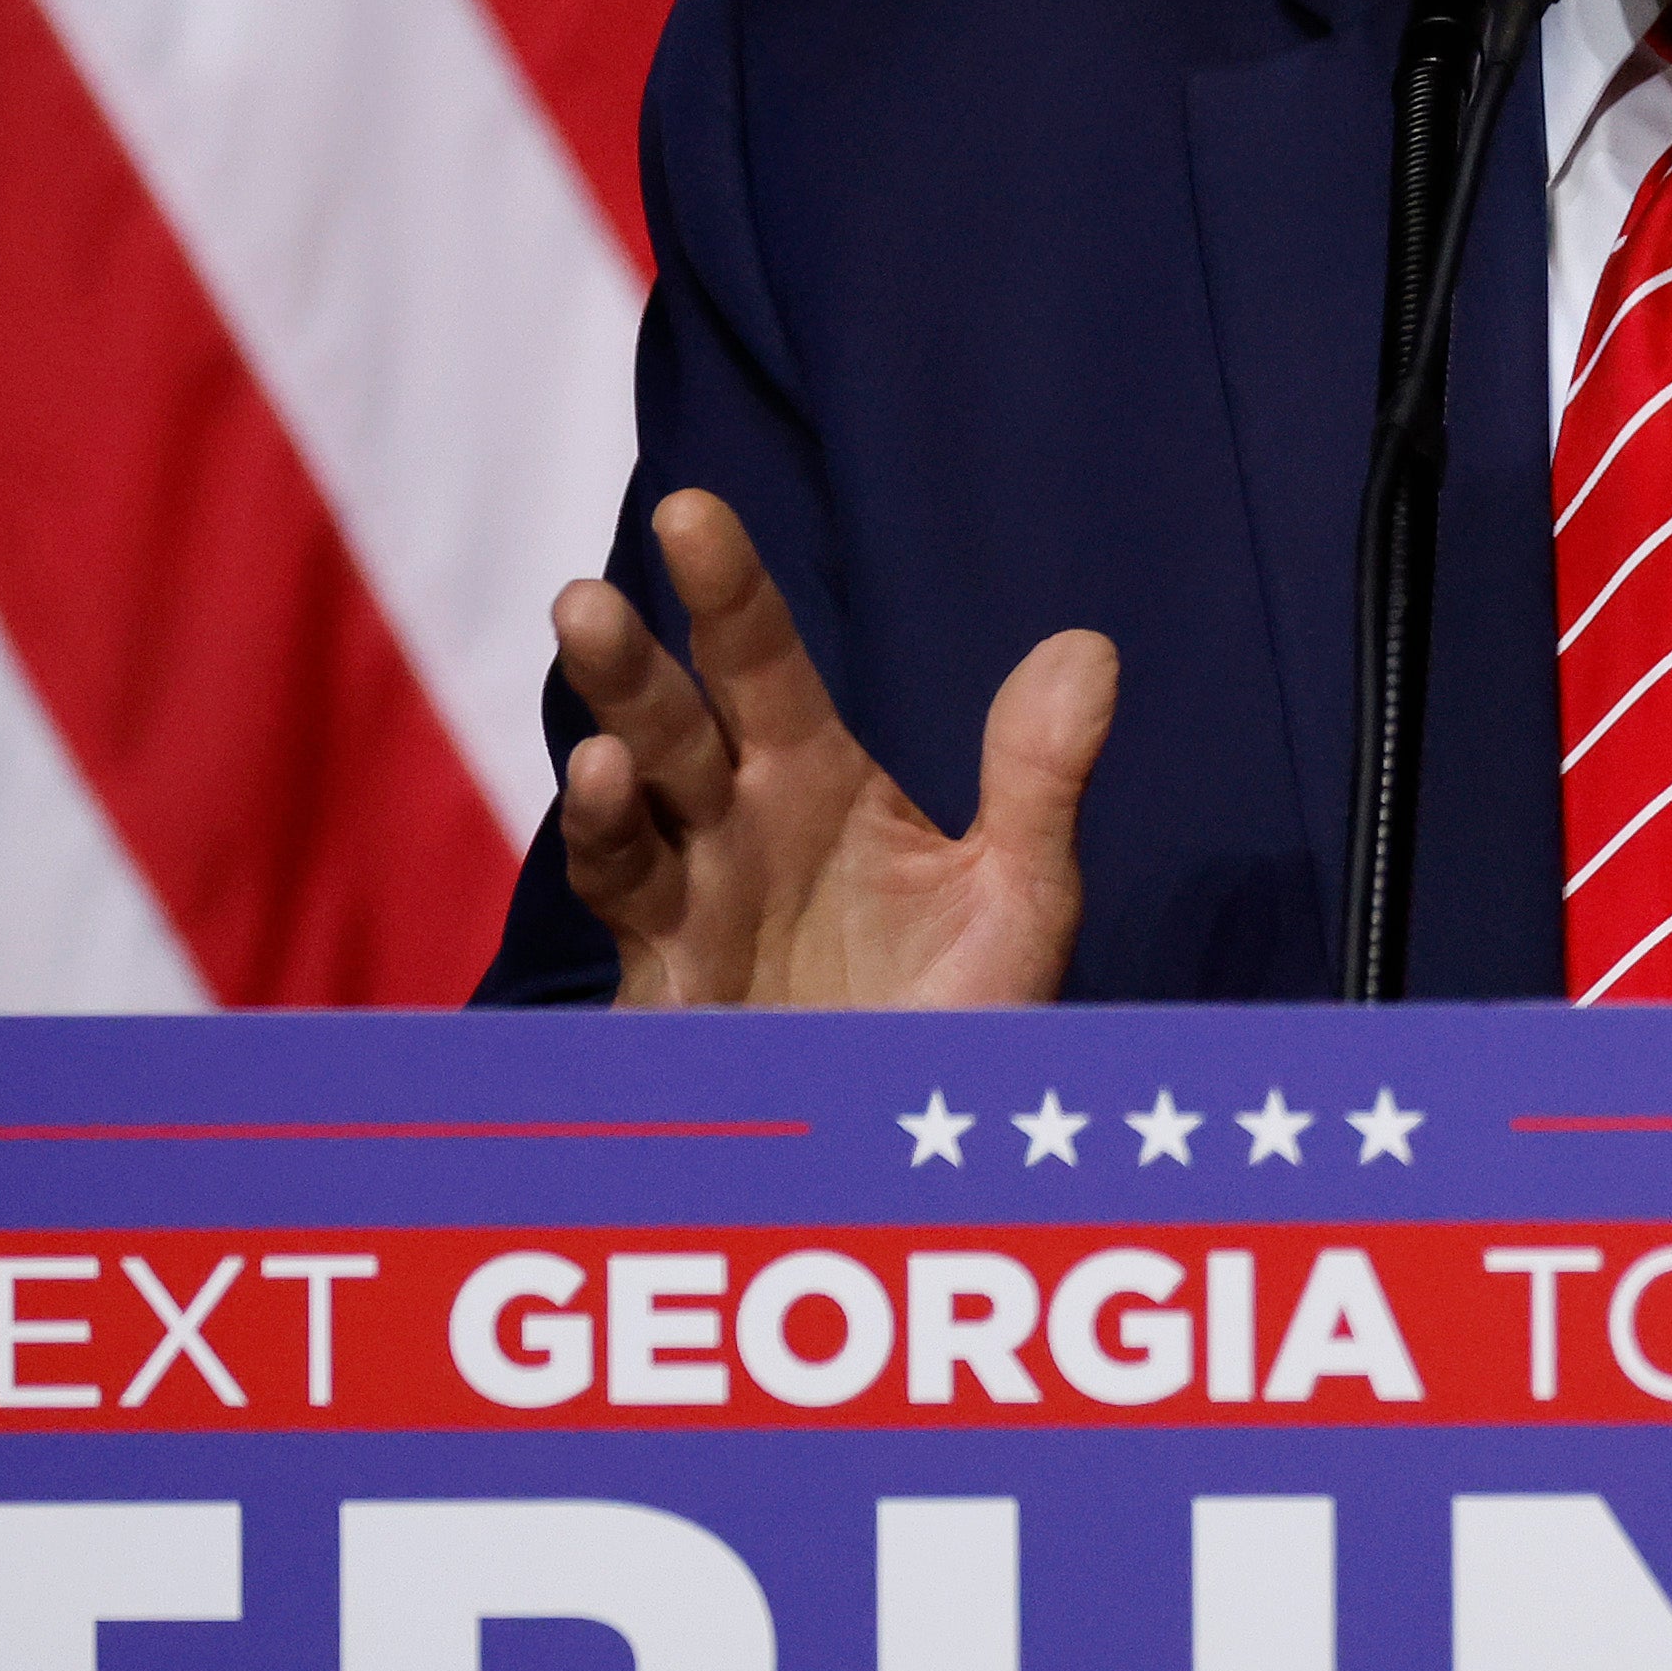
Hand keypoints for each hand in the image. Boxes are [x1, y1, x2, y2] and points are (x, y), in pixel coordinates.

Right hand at [546, 489, 1109, 1007]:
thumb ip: (1040, 778)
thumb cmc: (963, 1024)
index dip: (727, 591)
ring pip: (628, 800)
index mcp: (816, 783)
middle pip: (671, 722)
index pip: (762, 664)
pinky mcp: (665, 985)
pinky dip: (607, 840)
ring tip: (582, 697)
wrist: (920, 1158)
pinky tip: (604, 788)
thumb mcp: (1022, 897)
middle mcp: (737, 828)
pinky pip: (626, 902)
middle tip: (587, 596)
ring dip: (600, 734)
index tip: (689, 511)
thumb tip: (1089, 645)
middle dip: (629, 664)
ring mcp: (692, 904)